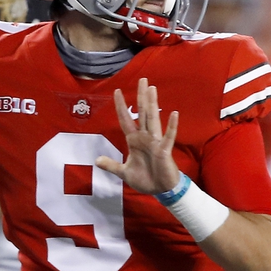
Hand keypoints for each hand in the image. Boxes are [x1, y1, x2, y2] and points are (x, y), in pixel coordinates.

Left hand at [95, 78, 179, 194]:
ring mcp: (155, 142)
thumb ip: (112, 165)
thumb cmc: (145, 179)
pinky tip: (173, 113)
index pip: (125, 119)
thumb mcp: (124, 172)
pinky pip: (168, 136)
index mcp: (134, 141)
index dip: (121, 106)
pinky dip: (171, 126)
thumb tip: (97, 160)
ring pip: (153, 119)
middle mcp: (145, 137)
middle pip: (141, 113)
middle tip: (143, 80)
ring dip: (152, 104)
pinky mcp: (165, 150)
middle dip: (141, 97)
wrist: (160, 190)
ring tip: (152, 89)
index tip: (117, 91)